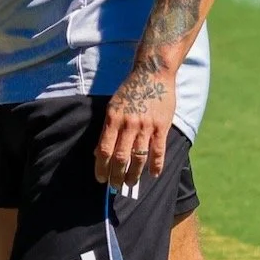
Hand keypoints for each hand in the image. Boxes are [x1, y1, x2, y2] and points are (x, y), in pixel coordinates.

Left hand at [95, 65, 175, 186]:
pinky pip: (158, 150)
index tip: (101, 179)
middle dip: (116, 175)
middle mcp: (129, 124)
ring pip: (139, 157)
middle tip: (115, 186)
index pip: (104, 150)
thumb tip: (98, 152)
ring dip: (134, 174)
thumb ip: (106, 130)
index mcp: (113, 119)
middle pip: (120, 157)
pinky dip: (156, 165)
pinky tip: (154, 175)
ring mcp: (146, 126)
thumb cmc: (130, 90)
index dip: (101, 168)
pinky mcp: (162, 126)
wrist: (153, 73)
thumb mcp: (113, 106)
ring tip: (131, 184)